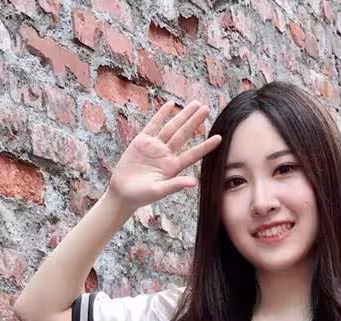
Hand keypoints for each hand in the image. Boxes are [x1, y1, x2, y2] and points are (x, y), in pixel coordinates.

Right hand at [107, 100, 221, 210]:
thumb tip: (193, 183)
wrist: (122, 192)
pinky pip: (154, 124)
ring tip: (196, 103)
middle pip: (184, 134)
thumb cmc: (141, 196)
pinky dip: (162, 114)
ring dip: (183, 115)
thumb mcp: (159, 191)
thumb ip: (175, 185)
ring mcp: (155, 146)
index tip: (219, 138)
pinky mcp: (142, 141)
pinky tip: (171, 105)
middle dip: (195, 121)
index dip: (206, 146)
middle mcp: (166, 154)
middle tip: (206, 108)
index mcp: (173, 167)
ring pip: (172, 127)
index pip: (193, 154)